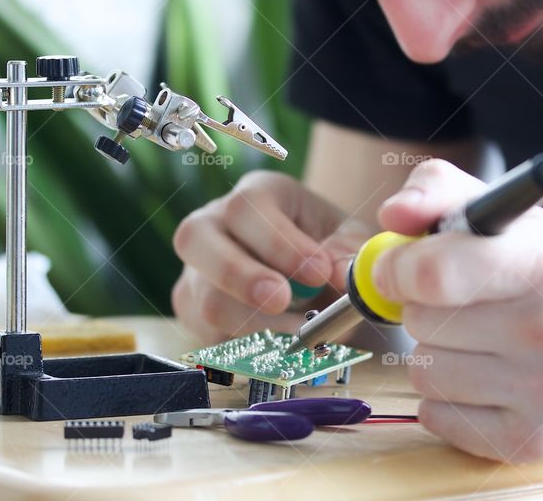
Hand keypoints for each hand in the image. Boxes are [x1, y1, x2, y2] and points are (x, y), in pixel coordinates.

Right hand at [171, 170, 374, 343]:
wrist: (314, 273)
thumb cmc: (329, 245)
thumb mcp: (348, 238)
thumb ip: (348, 253)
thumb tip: (343, 277)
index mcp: (256, 194)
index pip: (248, 208)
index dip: (279, 244)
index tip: (318, 273)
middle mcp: (213, 224)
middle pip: (196, 239)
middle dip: (242, 276)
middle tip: (283, 301)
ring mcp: (196, 269)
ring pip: (205, 298)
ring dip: (257, 325)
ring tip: (304, 334)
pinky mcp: (194, 311)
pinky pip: (210, 336)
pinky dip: (252, 349)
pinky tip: (286, 345)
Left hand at [374, 159, 542, 462]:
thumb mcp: (516, 217)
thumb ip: (442, 192)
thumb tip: (391, 216)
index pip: (435, 273)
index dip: (398, 267)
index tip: (397, 267)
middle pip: (420, 321)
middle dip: (427, 307)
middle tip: (467, 302)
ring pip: (423, 371)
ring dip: (437, 353)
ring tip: (483, 342)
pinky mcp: (530, 441)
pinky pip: (435, 416)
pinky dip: (447, 398)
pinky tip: (488, 379)